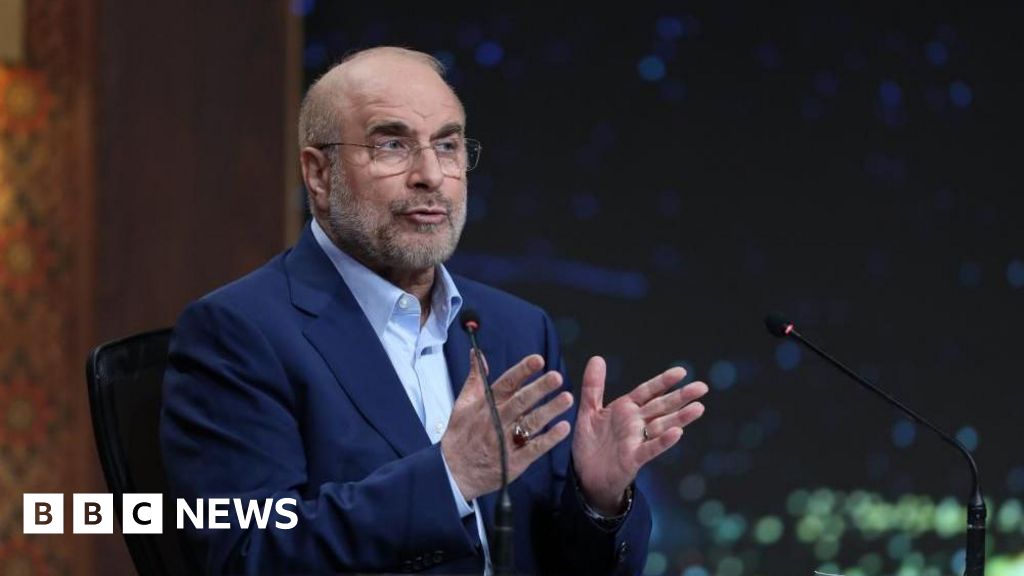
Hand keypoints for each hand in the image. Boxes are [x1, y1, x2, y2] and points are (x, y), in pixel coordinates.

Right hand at [442, 353, 573, 500]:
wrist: (455, 472)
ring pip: (531, 423)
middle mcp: (497, 421)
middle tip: (557, 377)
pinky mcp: (514, 461)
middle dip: (539, 388)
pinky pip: (535, 448)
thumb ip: (475, 378)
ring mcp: (506, 442)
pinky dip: (550, 438)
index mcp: (486, 405)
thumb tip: (477, 353)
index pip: (506, 384)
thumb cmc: (460, 435)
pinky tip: (564, 427)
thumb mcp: (462, 404)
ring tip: (567, 398)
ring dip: (550, 410)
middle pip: (521, 401)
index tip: (538, 360)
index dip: (522, 371)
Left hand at [572, 356, 707, 513]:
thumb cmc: (590, 444)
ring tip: (699, 407)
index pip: (648, 391)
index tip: (681, 372)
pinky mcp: (634, 459)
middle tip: (703, 387)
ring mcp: (637, 440)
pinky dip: (663, 441)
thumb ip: (593, 387)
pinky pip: (650, 448)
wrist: (586, 477)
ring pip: (662, 425)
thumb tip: (597, 357)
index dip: (663, 382)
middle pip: (661, 406)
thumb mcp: (588, 411)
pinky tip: (678, 433)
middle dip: (681, 396)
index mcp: (626, 409)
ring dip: (680, 417)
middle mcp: (635, 423)